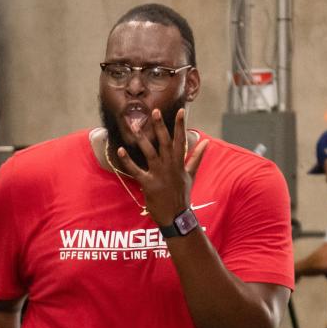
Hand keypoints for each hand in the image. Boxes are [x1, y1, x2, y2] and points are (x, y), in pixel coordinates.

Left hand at [117, 108, 208, 225]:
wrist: (176, 216)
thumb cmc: (182, 195)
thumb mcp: (191, 175)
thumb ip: (197, 157)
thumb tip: (206, 142)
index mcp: (180, 163)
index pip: (181, 140)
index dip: (180, 125)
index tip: (180, 111)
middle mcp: (170, 166)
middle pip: (165, 142)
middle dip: (160, 126)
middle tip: (154, 111)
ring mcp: (159, 175)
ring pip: (150, 153)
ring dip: (142, 139)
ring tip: (135, 126)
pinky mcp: (148, 184)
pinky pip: (136, 170)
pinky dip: (128, 161)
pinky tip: (121, 150)